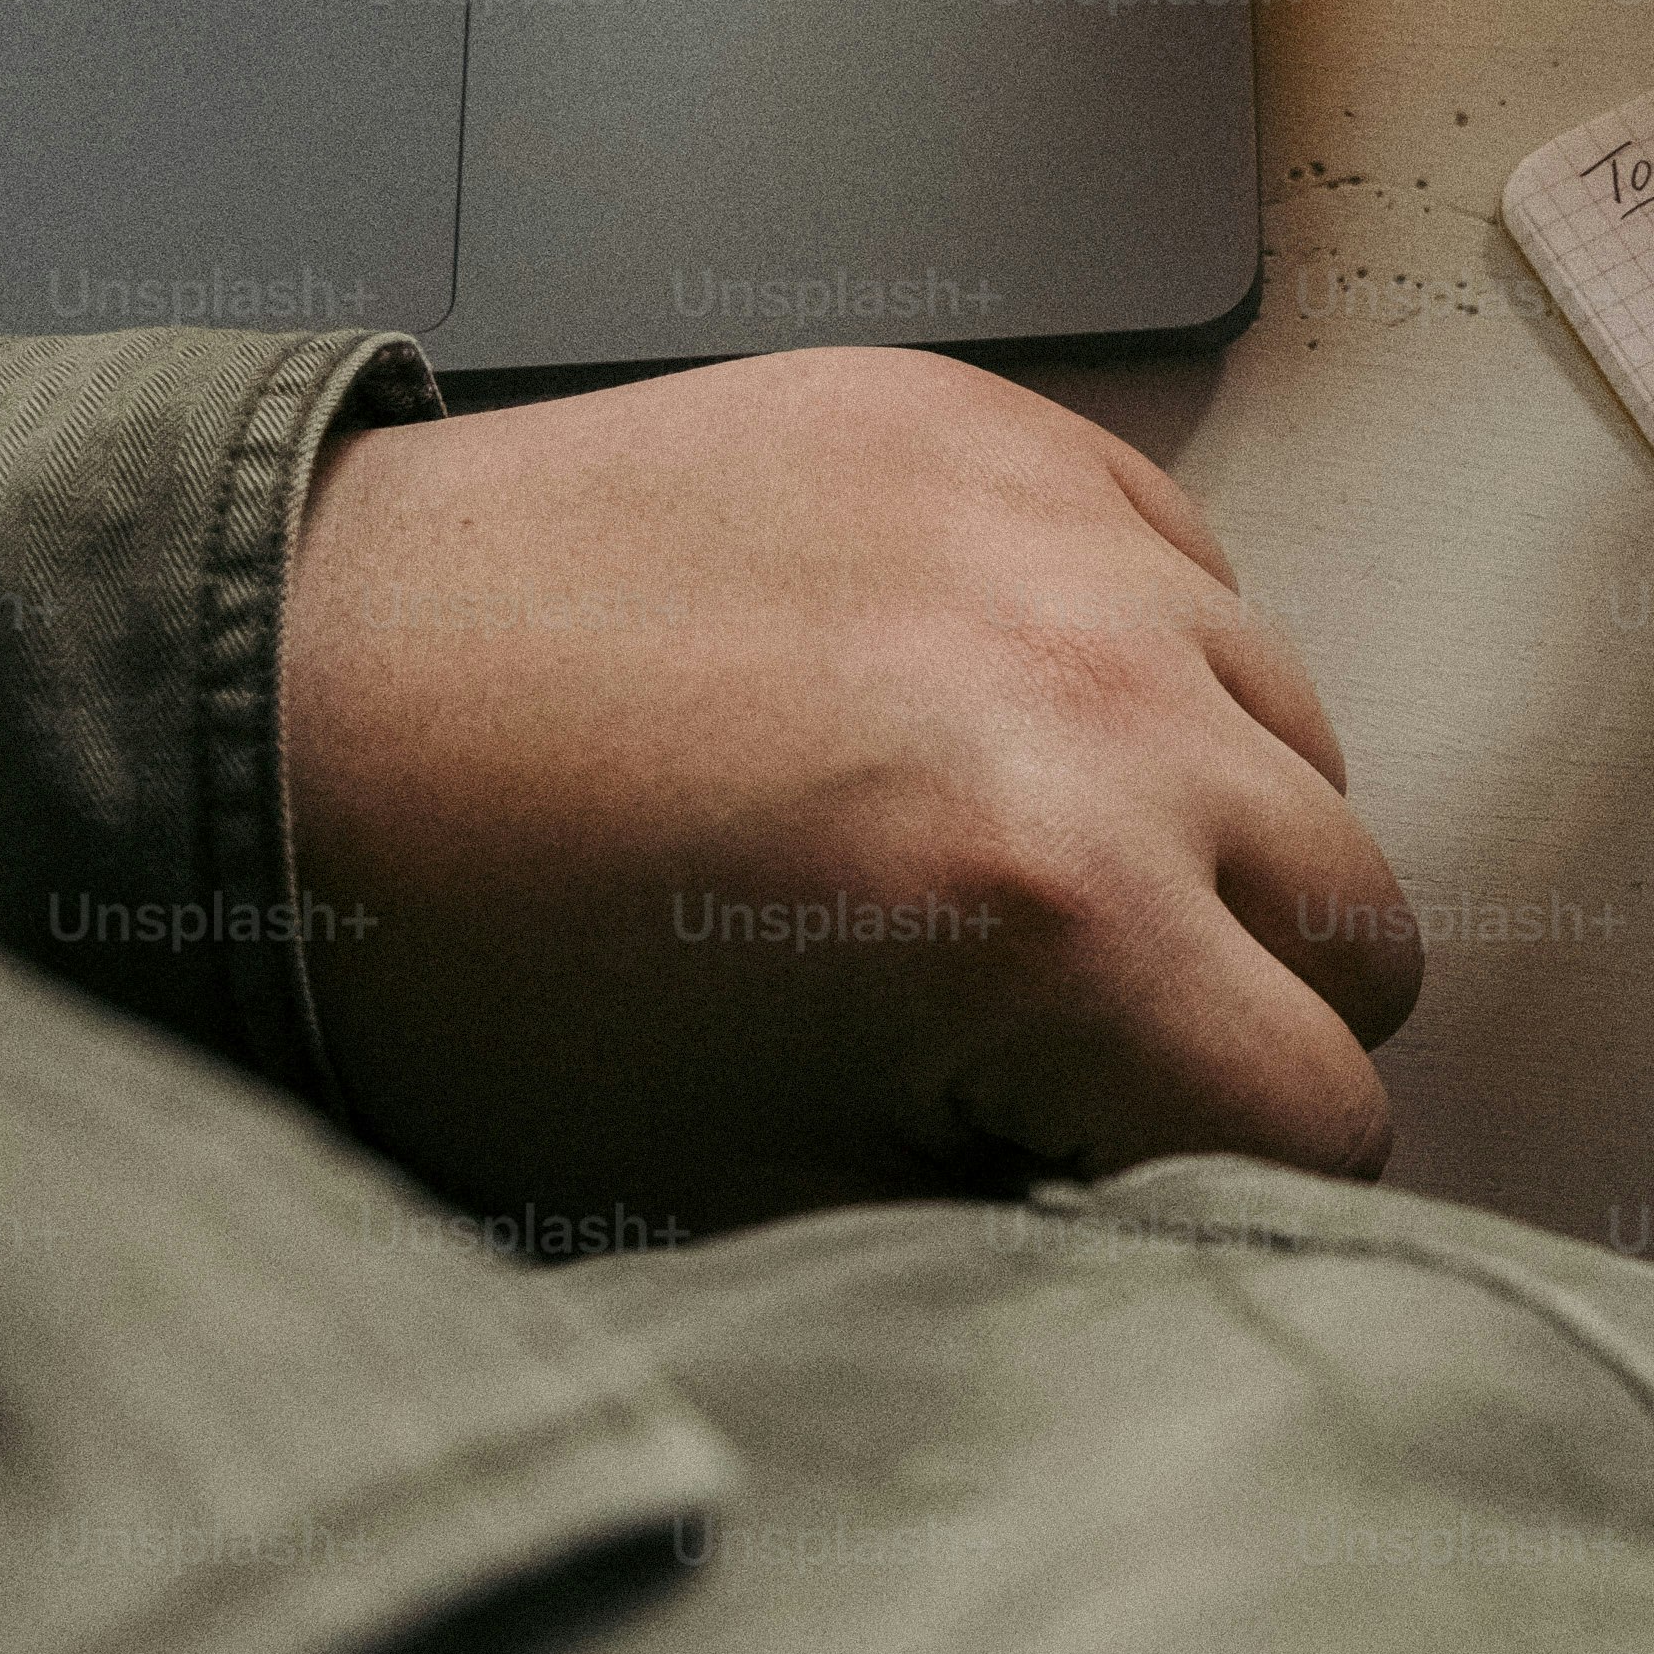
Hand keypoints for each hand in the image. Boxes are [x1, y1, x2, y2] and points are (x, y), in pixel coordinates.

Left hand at [282, 348, 1415, 1234]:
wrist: (288, 698)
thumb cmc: (483, 970)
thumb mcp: (763, 1184)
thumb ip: (1021, 1217)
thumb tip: (1164, 1226)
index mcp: (1051, 917)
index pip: (1329, 1117)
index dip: (1227, 1182)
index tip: (1114, 1173)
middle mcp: (1101, 706)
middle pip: (1365, 925)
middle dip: (1245, 1004)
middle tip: (1058, 1030)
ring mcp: (1059, 537)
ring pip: (1302, 740)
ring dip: (1208, 822)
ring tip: (1010, 855)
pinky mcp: (993, 427)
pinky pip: (1190, 573)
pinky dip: (1130, 659)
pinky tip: (963, 712)